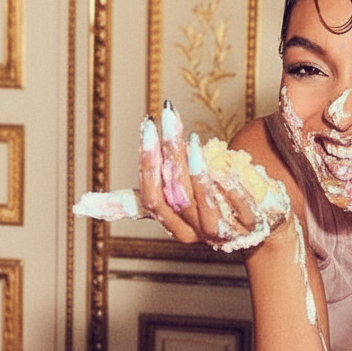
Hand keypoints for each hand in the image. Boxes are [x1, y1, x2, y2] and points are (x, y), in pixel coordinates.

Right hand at [138, 101, 288, 250]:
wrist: (264, 229)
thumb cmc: (217, 205)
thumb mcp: (181, 201)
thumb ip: (149, 194)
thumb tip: (87, 204)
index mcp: (175, 226)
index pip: (152, 199)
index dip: (147, 163)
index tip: (147, 125)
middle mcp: (197, 234)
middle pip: (176, 198)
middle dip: (169, 154)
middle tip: (167, 117)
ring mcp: (226, 234)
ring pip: (205, 209)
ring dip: (197, 174)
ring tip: (192, 140)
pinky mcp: (253, 228)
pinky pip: (241, 210)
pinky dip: (231, 189)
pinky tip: (226, 167)